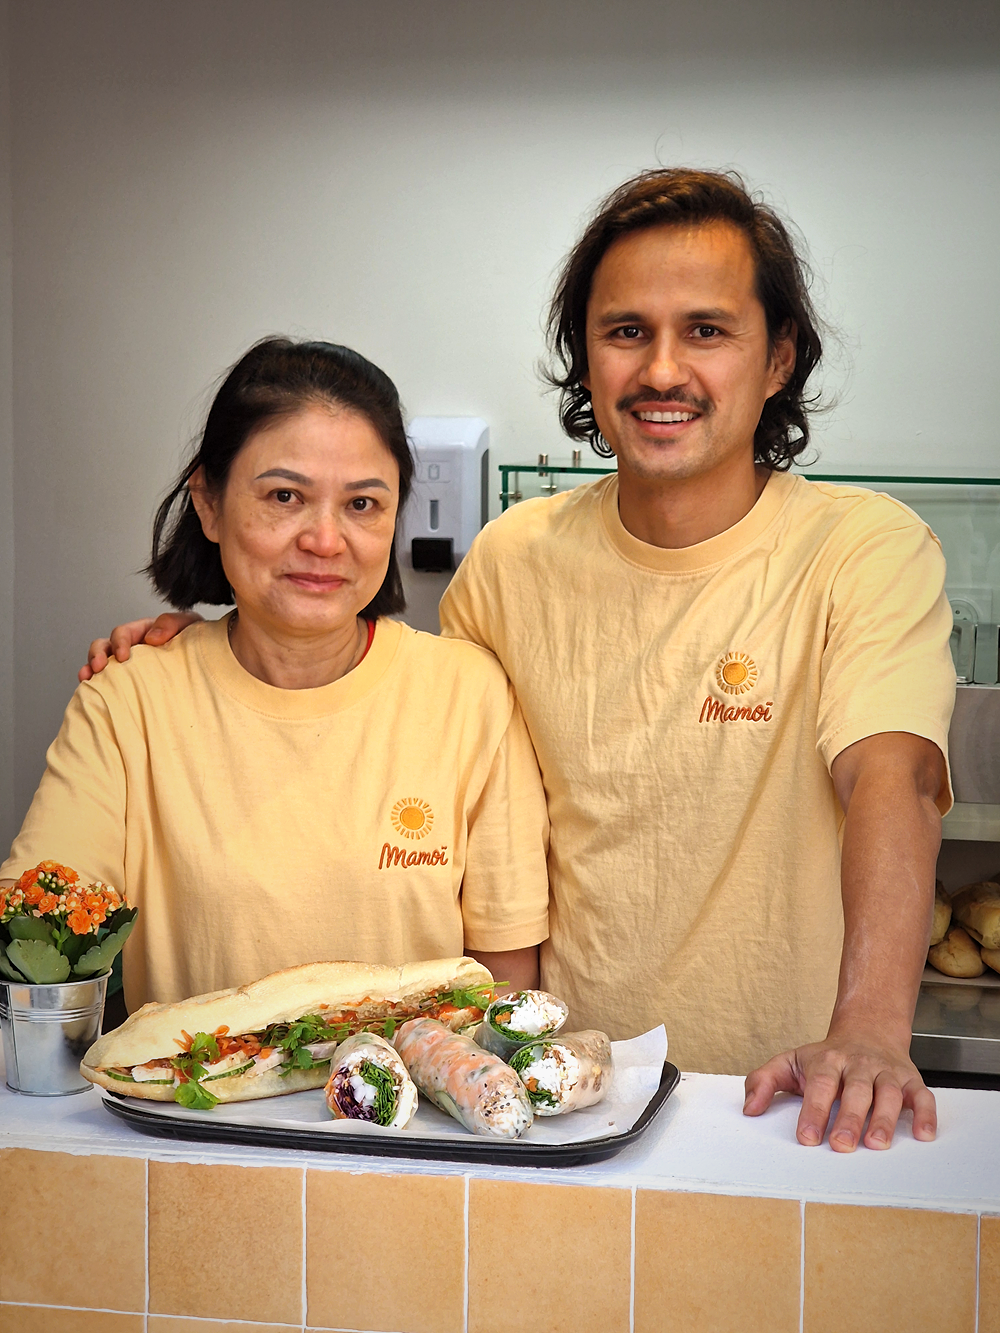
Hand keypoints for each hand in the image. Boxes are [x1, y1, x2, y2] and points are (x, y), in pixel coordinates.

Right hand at [78, 612, 202, 680]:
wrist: (206, 663)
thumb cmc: (196, 641)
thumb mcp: (189, 624)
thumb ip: (172, 623)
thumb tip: (151, 637)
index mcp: (142, 632)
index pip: (122, 633)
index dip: (119, 642)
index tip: (123, 656)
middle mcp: (131, 648)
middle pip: (104, 646)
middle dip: (97, 655)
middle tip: (98, 667)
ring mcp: (127, 666)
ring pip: (100, 664)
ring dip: (89, 669)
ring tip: (86, 678)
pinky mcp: (128, 683)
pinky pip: (107, 683)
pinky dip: (96, 685)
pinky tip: (91, 691)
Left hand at [743, 1031, 936, 1150]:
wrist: (867, 1030)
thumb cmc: (826, 1057)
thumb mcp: (789, 1062)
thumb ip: (764, 1081)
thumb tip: (748, 1108)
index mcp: (827, 1060)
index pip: (820, 1085)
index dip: (814, 1111)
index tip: (807, 1137)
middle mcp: (858, 1065)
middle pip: (856, 1090)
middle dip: (849, 1118)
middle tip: (841, 1145)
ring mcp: (886, 1072)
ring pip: (889, 1092)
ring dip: (885, 1118)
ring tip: (876, 1144)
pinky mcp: (911, 1080)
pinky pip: (923, 1095)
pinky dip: (926, 1114)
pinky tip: (924, 1135)